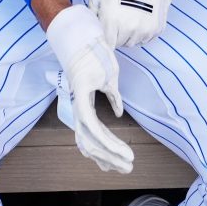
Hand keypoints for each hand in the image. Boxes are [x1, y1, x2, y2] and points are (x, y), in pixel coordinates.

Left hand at [44, 4, 133, 173]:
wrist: (88, 35)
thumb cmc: (97, 55)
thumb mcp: (109, 80)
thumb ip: (112, 98)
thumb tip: (118, 114)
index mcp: (84, 104)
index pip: (89, 136)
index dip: (102, 152)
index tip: (115, 165)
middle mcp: (78, 107)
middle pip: (89, 143)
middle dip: (109, 159)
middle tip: (126, 170)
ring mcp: (78, 102)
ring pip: (91, 140)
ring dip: (110, 154)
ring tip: (128, 162)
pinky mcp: (81, 96)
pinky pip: (92, 126)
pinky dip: (106, 141)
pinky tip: (120, 151)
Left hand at [89, 0, 188, 47]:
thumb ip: (92, 11)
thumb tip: (90, 26)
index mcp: (113, 19)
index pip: (106, 44)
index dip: (104, 38)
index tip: (104, 31)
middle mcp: (131, 28)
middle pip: (120, 44)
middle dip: (116, 34)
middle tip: (116, 18)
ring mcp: (146, 29)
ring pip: (133, 42)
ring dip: (129, 34)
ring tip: (129, 15)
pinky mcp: (158, 27)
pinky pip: (146, 38)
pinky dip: (142, 31)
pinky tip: (140, 14)